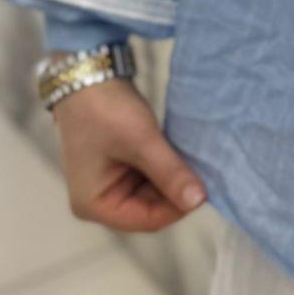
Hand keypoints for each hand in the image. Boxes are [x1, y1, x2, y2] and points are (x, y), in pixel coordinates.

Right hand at [53, 77, 207, 232]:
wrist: (89, 74)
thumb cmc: (106, 110)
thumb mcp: (141, 141)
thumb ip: (170, 173)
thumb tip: (199, 201)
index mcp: (94, 205)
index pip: (146, 220)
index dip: (177, 207)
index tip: (205, 189)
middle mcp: (98, 201)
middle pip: (149, 208)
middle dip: (174, 191)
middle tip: (202, 171)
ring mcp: (107, 184)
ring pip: (152, 193)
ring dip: (171, 178)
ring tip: (191, 160)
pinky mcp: (118, 168)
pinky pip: (147, 177)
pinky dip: (164, 167)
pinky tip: (178, 153)